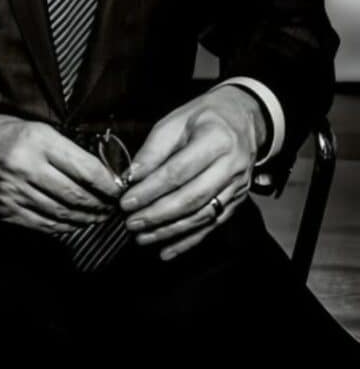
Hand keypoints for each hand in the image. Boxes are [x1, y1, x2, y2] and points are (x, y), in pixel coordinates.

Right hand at [0, 112, 123, 236]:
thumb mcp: (33, 128)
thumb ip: (63, 149)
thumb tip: (98, 171)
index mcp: (36, 141)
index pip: (85, 169)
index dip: (108, 184)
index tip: (120, 189)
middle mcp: (25, 167)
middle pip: (76, 195)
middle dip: (101, 204)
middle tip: (113, 207)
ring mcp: (13, 191)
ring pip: (62, 213)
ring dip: (86, 218)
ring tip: (97, 216)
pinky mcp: (5, 210)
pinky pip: (43, 223)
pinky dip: (63, 225)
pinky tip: (73, 222)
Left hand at [119, 87, 268, 260]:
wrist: (243, 119)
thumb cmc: (203, 118)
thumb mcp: (175, 122)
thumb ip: (153, 150)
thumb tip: (131, 177)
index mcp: (215, 140)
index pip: (178, 171)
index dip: (150, 189)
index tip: (126, 201)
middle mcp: (231, 167)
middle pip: (191, 198)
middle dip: (157, 214)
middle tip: (130, 223)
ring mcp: (237, 188)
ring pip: (202, 216)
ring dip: (169, 231)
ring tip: (142, 237)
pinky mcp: (237, 202)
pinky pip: (212, 225)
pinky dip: (188, 241)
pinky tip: (167, 251)